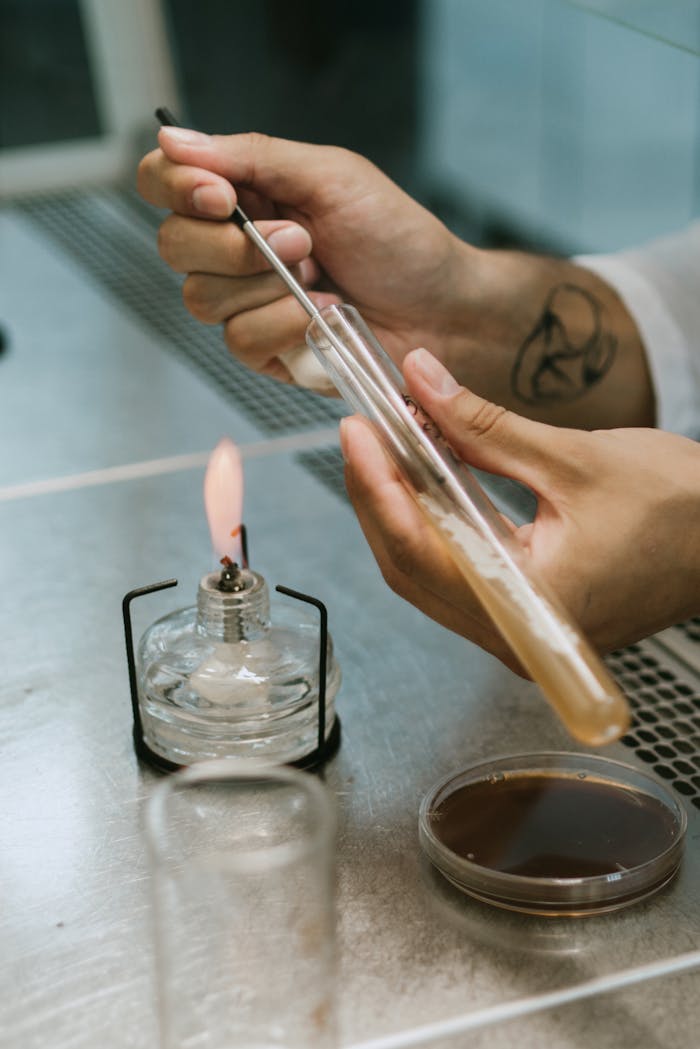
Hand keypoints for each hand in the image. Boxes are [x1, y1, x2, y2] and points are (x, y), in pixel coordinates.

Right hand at [137, 128, 466, 383]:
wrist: (440, 307)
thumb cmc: (397, 238)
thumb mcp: (331, 177)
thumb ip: (253, 157)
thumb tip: (173, 138)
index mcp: (244, 196)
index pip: (163, 184)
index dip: (175, 188)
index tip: (221, 195)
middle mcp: (233, 249)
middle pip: (173, 245)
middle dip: (232, 245)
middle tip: (300, 240)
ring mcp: (245, 303)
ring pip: (201, 298)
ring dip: (265, 286)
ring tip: (321, 276)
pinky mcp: (265, 351)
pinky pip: (239, 341)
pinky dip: (283, 325)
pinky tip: (323, 316)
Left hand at [340, 349, 699, 673]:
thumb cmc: (680, 510)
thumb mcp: (575, 457)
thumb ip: (485, 425)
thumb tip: (419, 381)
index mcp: (530, 606)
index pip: (420, 553)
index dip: (375, 490)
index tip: (356, 433)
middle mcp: (514, 634)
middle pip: (409, 566)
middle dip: (376, 495)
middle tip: (362, 431)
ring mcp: (515, 629)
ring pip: (424, 571)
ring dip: (397, 509)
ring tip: (385, 446)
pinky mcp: (520, 612)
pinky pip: (451, 570)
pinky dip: (429, 523)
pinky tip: (419, 479)